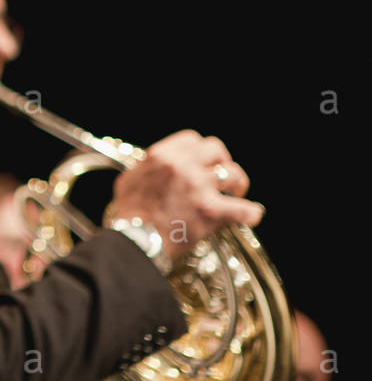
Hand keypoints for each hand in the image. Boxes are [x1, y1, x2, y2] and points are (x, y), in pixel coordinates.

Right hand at [106, 130, 264, 262]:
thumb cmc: (129, 214)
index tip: (204, 160)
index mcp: (162, 156)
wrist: (134, 240)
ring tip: (237, 192)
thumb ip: (147, 169)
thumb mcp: (130, 180)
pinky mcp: (210, 210)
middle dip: (222, 161)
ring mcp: (198, 186)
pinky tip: (251, 215)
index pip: (192, 139)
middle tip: (222, 175)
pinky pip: (242, 209)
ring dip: (237, 183)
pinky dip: (249, 212)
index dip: (201, 150)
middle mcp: (182, 166)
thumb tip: (154, 169)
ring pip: (232, 173)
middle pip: (215, 150)